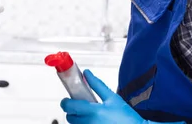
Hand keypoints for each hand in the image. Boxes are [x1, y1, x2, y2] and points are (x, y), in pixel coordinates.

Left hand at [61, 70, 184, 123]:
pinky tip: (94, 122)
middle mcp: (89, 123)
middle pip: (69, 117)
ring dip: (78, 120)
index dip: (65, 102)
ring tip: (90, 116)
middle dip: (73, 111)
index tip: (67, 100)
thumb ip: (97, 85)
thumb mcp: (112, 98)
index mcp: (94, 111)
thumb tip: (86, 73)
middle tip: (82, 107)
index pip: (69, 106)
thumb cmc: (126, 117)